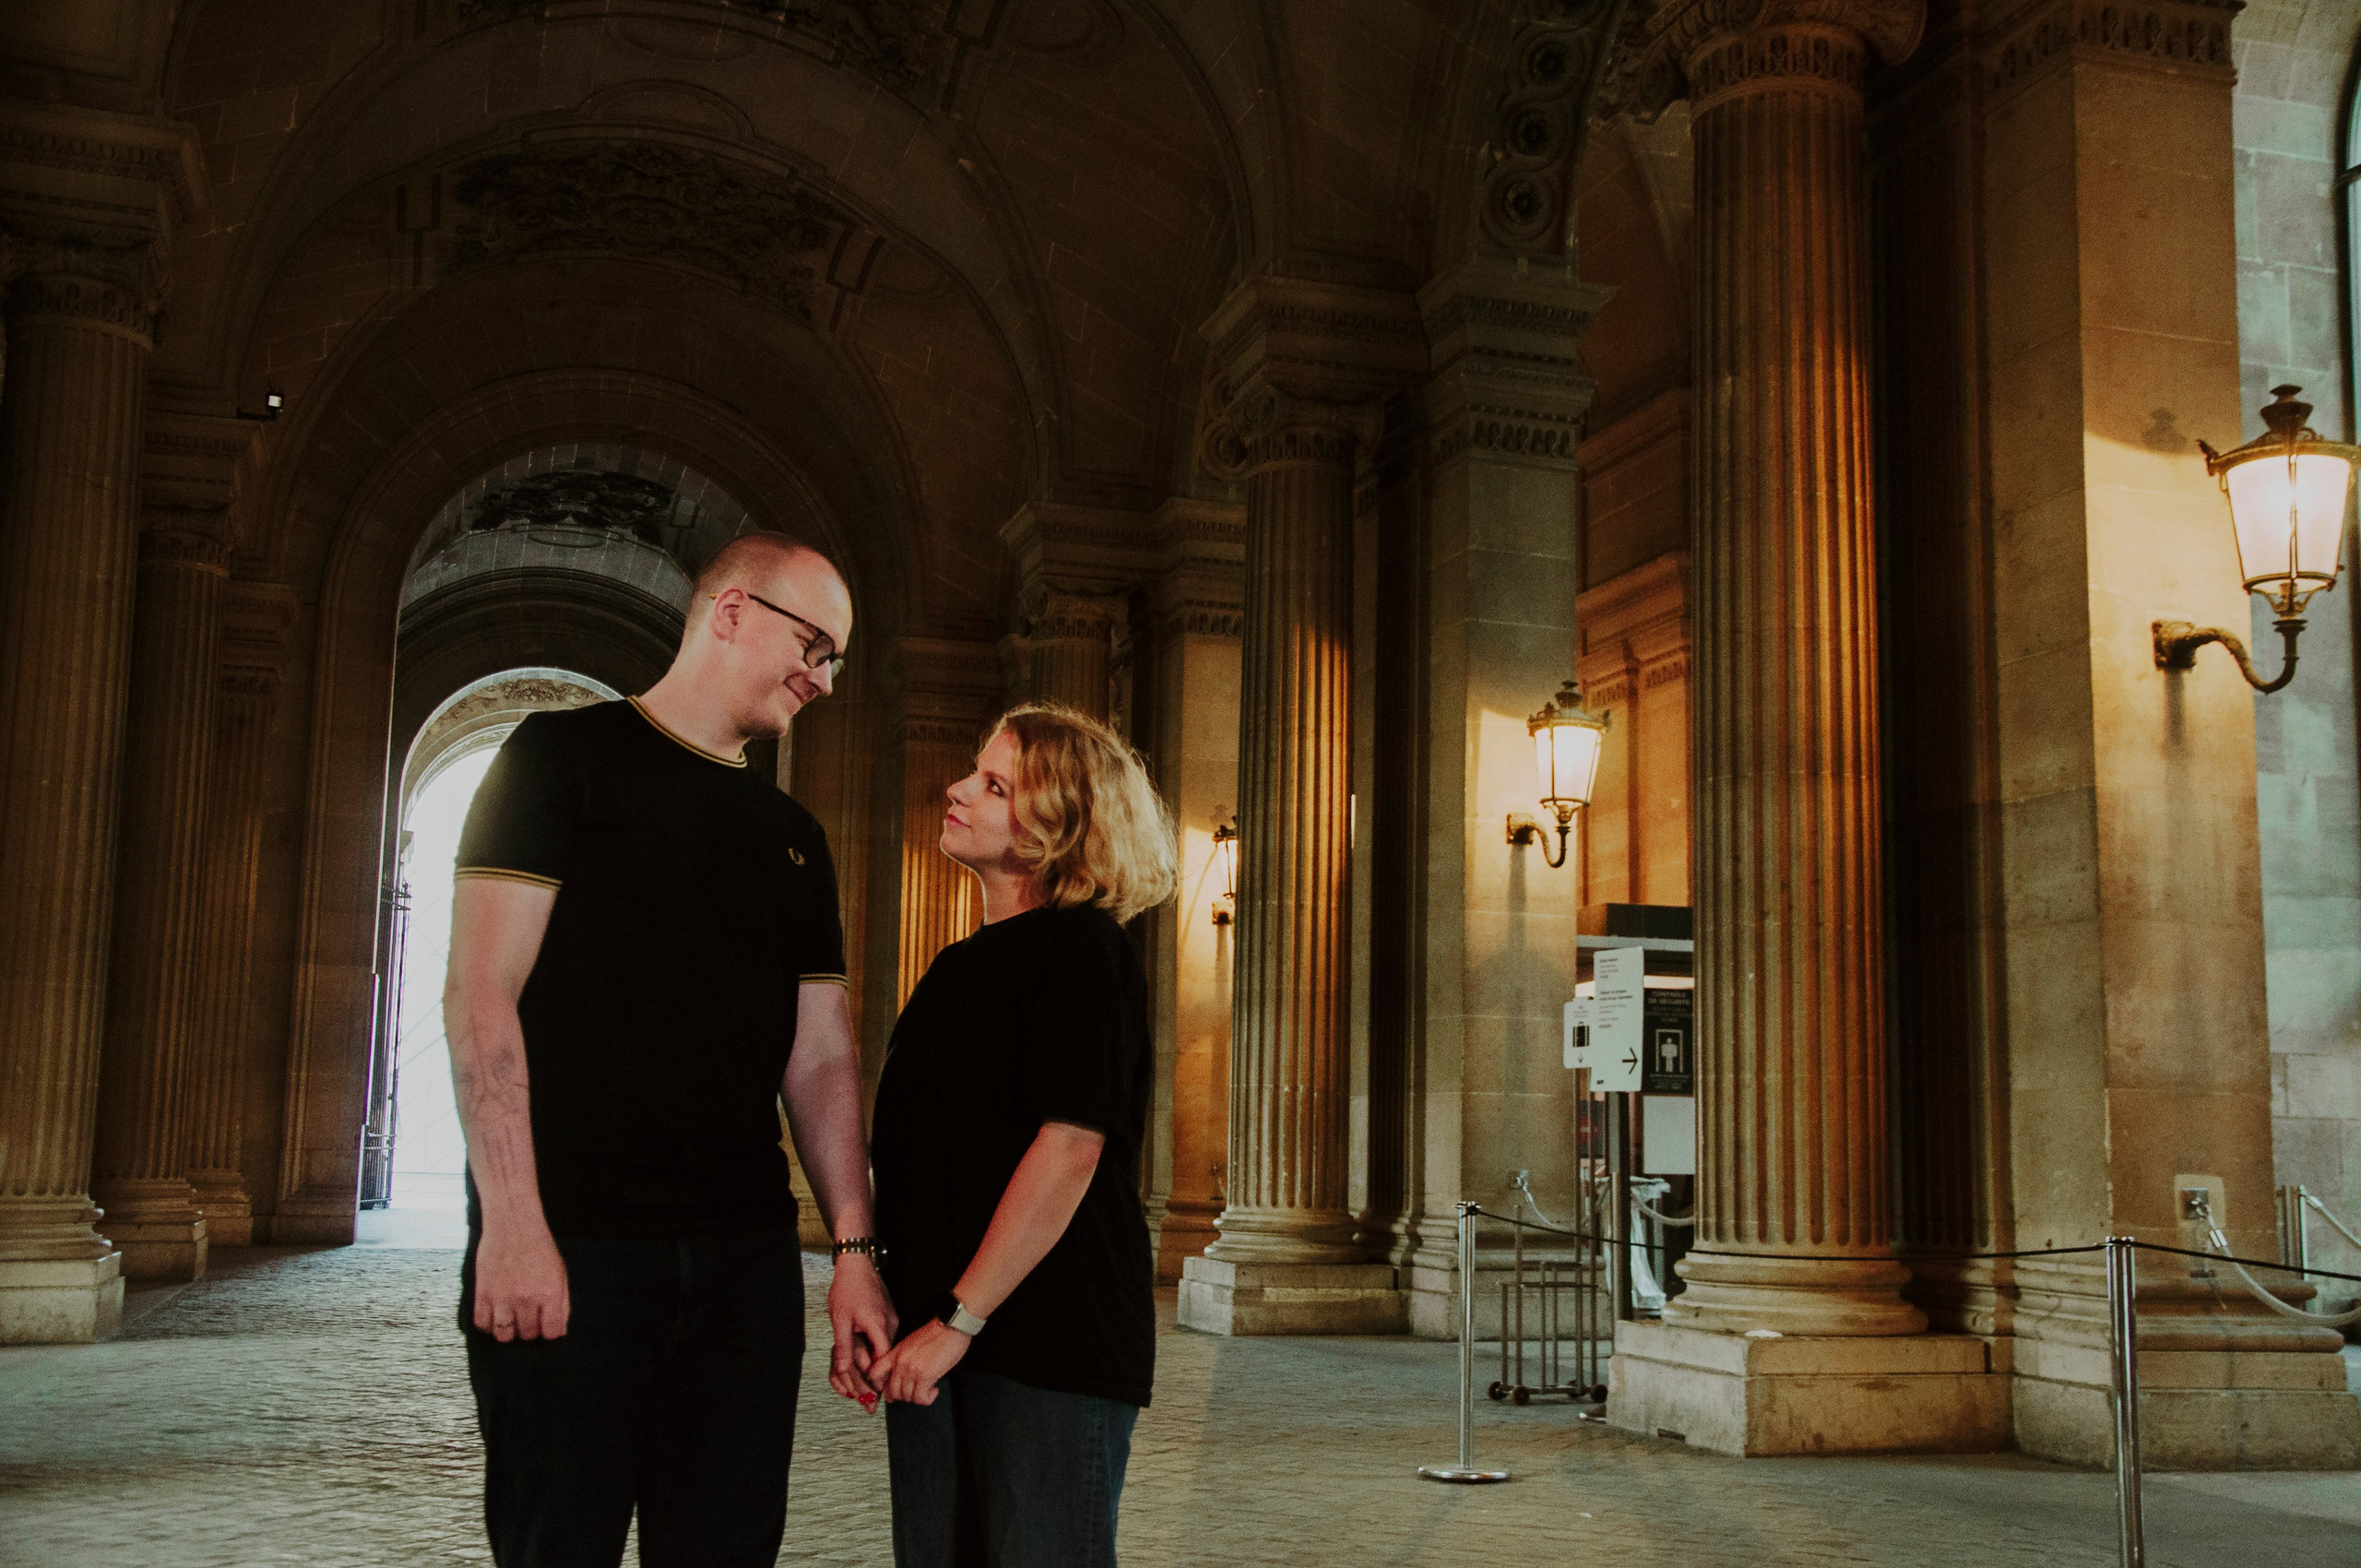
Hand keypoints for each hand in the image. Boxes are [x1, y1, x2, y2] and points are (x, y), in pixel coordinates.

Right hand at [474, 1224, 568, 1341]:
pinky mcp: (483, 1293)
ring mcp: (503, 1297)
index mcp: (550, 1293)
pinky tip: (496, 1315)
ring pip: (504, 1335)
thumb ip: (562, 1304)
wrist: (513, 1225)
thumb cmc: (538, 1247)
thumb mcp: (560, 1273)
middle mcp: (527, 1298)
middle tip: (528, 1317)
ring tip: (512, 1319)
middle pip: (527, 1335)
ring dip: (509, 1331)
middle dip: (530, 1330)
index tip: (546, 1326)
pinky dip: (489, 1325)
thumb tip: (559, 1330)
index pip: (551, 1332)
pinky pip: (482, 1324)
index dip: (549, 1332)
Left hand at [827, 1253, 898, 1401]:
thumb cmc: (848, 1287)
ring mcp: (890, 1320)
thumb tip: (845, 1369)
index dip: (876, 1379)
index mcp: (878, 1326)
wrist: (857, 1264)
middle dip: (874, 1379)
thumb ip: (844, 1347)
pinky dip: (873, 1351)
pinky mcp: (887, 1317)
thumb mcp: (840, 1319)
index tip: (871, 1397)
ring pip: (882, 1349)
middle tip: (868, 1402)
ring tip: (862, 1386)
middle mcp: (889, 1325)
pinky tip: (864, 1359)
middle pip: (883, 1358)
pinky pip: (881, 1340)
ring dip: (871, 1365)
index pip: (881, 1360)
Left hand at [868, 1319, 971, 1406]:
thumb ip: (903, 1358)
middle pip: (892, 1391)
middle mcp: (901, 1362)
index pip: (875, 1373)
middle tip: (914, 1393)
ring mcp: (912, 1369)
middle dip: (903, 1397)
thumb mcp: (912, 1342)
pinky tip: (933, 1390)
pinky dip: (927, 1398)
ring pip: (906, 1397)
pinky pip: (920, 1398)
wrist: (951, 1327)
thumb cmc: (937, 1333)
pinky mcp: (925, 1376)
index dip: (879, 1386)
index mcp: (896, 1353)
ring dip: (918, 1397)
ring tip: (927, 1390)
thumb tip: (902, 1374)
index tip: (887, 1391)